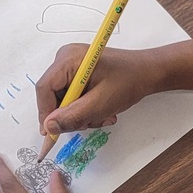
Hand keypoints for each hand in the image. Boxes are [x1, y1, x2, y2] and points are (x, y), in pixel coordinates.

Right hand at [36, 43, 160, 137]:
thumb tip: (49, 126)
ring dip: (81, 114)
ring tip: (103, 115)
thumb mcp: (101, 103)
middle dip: (70, 114)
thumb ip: (74, 116)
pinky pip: (73, 96)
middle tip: (90, 122)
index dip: (45, 112)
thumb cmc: (129, 82)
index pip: (44, 88)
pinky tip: (102, 109)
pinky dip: (85, 108)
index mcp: (68, 59)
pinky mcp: (78, 73)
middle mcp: (66, 59)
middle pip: (53, 95)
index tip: (51, 133)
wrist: (148, 72)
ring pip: (64, 99)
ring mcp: (72, 66)